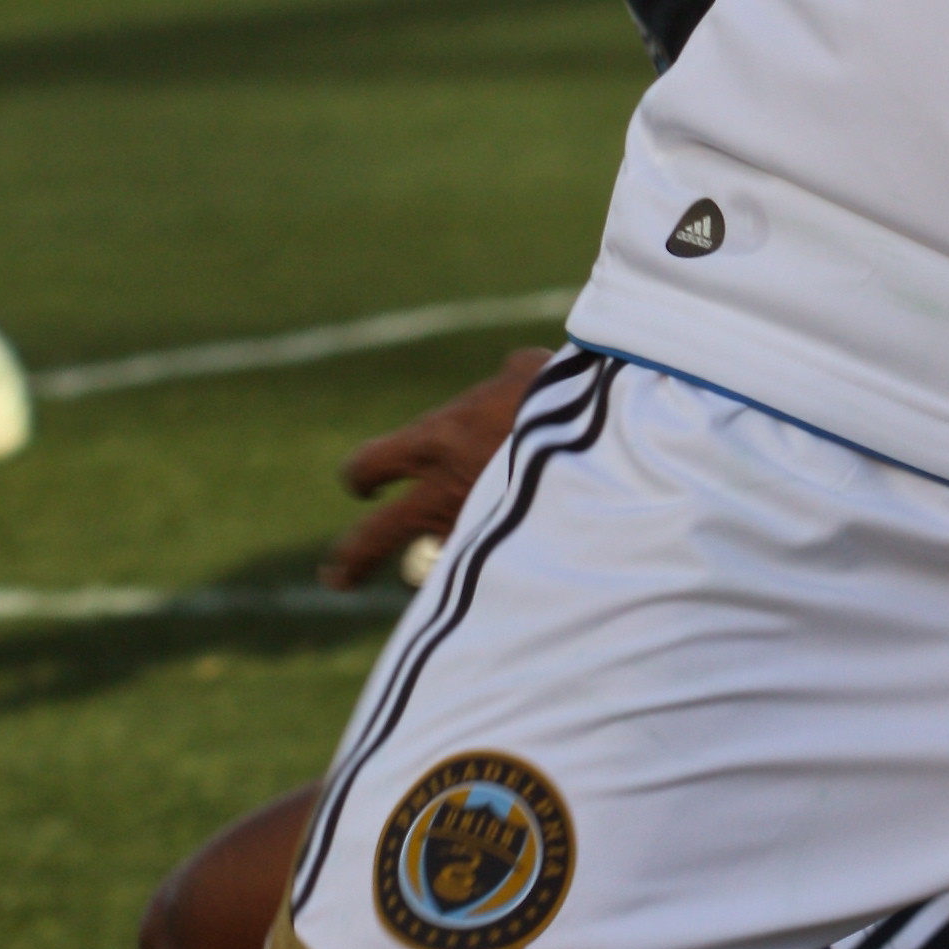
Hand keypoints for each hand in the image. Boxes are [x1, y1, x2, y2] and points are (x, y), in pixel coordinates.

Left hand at [323, 346, 553, 588]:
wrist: (610, 447)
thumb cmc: (570, 395)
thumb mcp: (529, 373)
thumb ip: (507, 384)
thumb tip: (514, 382)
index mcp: (438, 441)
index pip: (370, 464)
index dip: (361, 474)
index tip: (362, 484)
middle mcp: (446, 494)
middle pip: (374, 538)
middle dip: (353, 560)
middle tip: (338, 575)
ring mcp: (480, 533)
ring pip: (440, 562)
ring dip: (446, 564)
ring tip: (450, 576)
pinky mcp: (516, 558)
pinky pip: (492, 570)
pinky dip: (499, 567)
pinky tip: (521, 566)